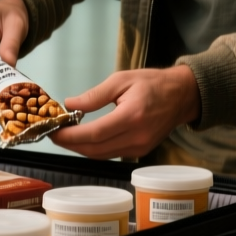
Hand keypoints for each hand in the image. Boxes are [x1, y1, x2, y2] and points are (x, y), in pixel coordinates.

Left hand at [53, 65, 200, 159]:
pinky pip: (110, 154)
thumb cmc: (153, 84)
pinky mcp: (139, 152)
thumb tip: (70, 104)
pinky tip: (84, 138)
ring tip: (65, 135)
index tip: (54, 131)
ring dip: (80, 148)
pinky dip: (94, 149)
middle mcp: (136, 137)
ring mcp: (139, 148)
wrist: (182, 96)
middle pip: (95, 149)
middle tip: (53, 134)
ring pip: (101, 155)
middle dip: (70, 144)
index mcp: (132, 116)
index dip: (70, 136)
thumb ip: (94, 95)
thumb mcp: (121, 80)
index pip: (94, 134)